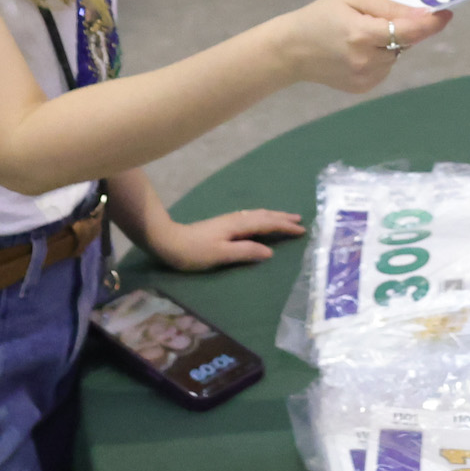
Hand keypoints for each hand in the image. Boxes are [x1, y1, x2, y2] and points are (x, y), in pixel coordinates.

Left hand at [143, 208, 305, 269]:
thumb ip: (245, 252)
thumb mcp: (220, 255)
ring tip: (285, 219)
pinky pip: (250, 218)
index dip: (284, 227)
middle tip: (300, 220)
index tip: (302, 230)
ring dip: (273, 217)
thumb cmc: (194, 251)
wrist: (168, 241)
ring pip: (256, 215)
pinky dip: (261, 219)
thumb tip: (270, 252)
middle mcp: (235, 220)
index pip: (267, 224)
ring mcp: (228, 221)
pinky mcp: (223, 225)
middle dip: (282, 218)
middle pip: (263, 216)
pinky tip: (259, 222)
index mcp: (238, 226)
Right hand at [272, 0, 451, 93]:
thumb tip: (421, 13)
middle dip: (400, 31)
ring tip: (359, 38)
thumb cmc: (320, 16)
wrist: (291, 50)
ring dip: (388, 46)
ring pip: (395, 57)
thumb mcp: (353, 0)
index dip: (430, 23)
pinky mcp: (362, 88)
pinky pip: (384, 69)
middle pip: (403, 44)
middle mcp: (367, 61)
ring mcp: (365, 79)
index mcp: (362, 34)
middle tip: (374, 21)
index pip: (408, 32)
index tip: (446, 14)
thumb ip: (389, 8)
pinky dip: (379, 59)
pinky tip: (356, 53)